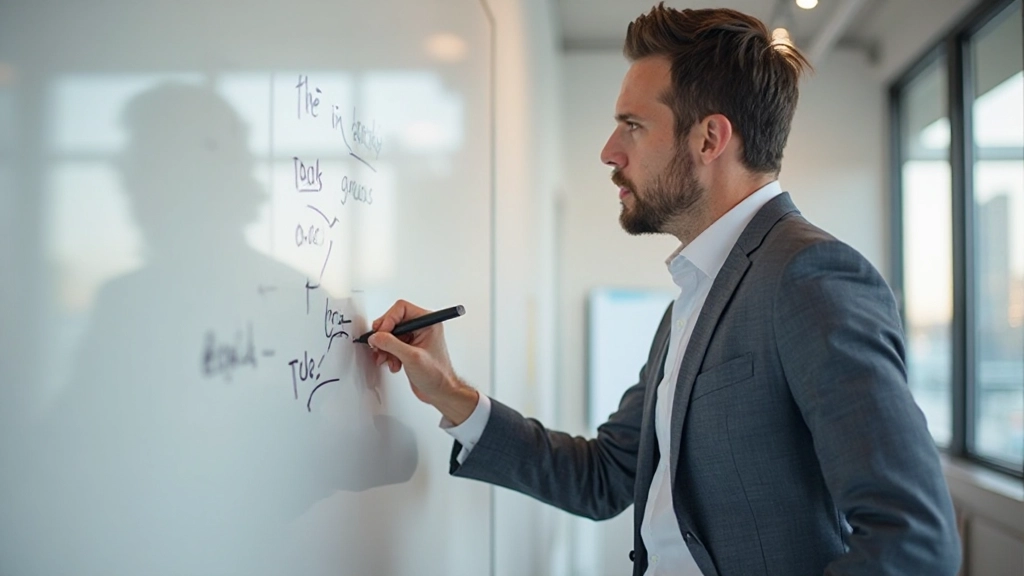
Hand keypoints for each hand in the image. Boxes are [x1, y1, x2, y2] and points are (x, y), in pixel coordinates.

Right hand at [367, 300, 477, 424]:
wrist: (439, 392)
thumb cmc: (437, 375)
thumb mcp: (412, 357)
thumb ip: (391, 344)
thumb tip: (376, 337)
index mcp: (428, 322)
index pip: (401, 309)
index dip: (388, 320)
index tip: (381, 334)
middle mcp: (421, 327)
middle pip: (393, 321)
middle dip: (384, 336)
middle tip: (378, 346)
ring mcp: (414, 338)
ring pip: (390, 334)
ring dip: (385, 348)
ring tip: (386, 359)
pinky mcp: (408, 348)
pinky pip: (391, 345)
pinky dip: (388, 354)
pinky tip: (393, 364)